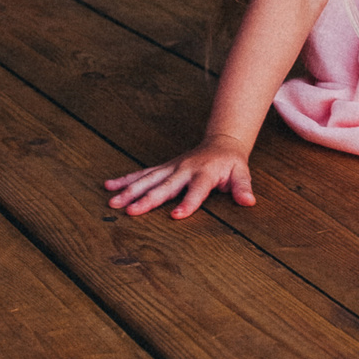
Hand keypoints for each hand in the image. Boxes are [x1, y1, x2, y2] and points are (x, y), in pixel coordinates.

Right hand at [104, 137, 255, 218]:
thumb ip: (242, 188)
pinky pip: (143, 173)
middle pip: (165, 186)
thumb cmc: (231, 164)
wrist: (221, 142)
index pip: (196, 190)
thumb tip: (249, 202)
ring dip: (130, 190)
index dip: (188, 203)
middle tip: (131, 211)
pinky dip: (126, 179)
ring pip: (148, 179)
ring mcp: (171, 167)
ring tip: (113, 202)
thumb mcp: (242, 173)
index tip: (176, 216)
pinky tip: (109, 185)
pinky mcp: (164, 167)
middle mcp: (184, 169)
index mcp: (205, 173)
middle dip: (148, 199)